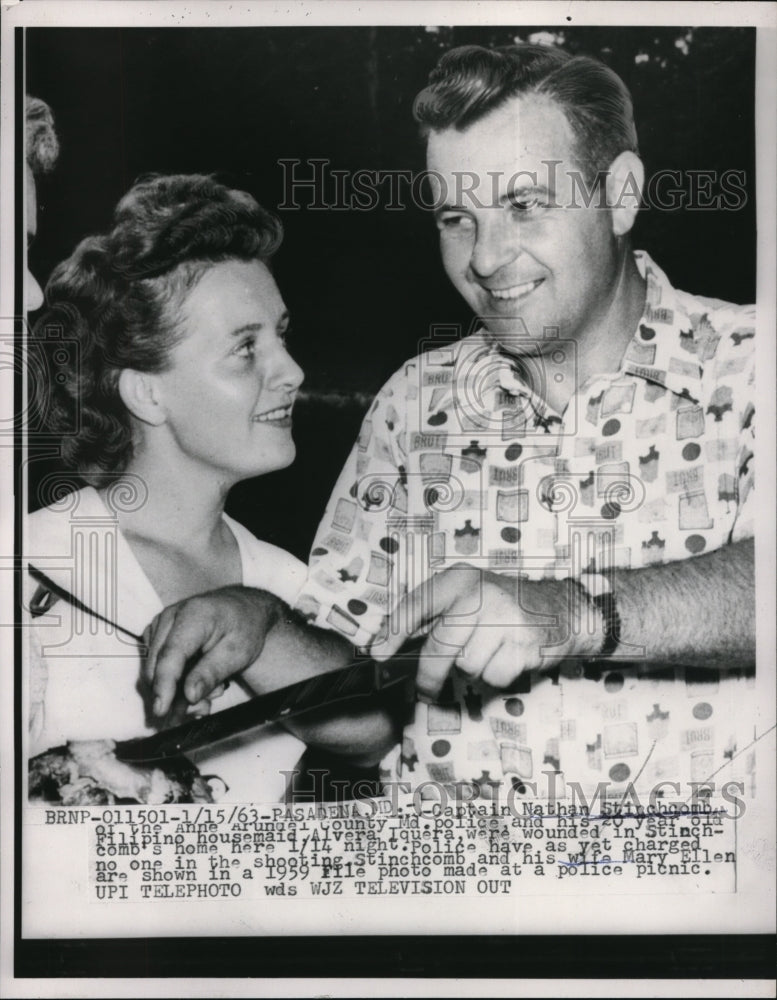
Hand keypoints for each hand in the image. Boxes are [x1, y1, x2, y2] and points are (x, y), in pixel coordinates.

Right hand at [142, 586, 282, 717]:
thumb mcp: (237, 653)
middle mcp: (171, 617)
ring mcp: (161, 624)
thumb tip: (189, 696)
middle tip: (203, 707)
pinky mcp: (158, 634)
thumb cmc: (243, 627)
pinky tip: (196, 683)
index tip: (162, 709)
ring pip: (153, 669)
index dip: (164, 684)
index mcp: (194, 615)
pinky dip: (173, 680)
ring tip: (209, 692)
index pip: (170, 655)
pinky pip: (157, 665)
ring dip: (176, 690)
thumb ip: (211, 673)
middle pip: (156, 665)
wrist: (242, 608)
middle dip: (173, 694)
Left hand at [371, 564, 596, 698]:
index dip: (393, 632)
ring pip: (466, 665)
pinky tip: (508, 657)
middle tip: (424, 689)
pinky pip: (493, 676)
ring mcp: (503, 618)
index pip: (417, 605)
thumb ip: (435, 616)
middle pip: (439, 647)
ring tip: (489, 652)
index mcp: (460, 579)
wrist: (563, 608)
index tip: (378, 655)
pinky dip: (497, 675)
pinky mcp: (523, 643)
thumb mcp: (469, 596)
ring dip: (473, 669)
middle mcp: (480, 594)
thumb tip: (390, 647)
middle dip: (428, 675)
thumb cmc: (504, 607)